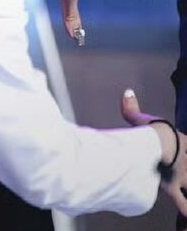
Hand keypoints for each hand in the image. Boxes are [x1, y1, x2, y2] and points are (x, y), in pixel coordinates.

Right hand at [121, 89, 186, 215]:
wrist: (156, 147)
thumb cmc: (150, 132)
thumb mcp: (140, 118)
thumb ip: (133, 108)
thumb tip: (127, 93)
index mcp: (179, 141)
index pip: (186, 144)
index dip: (185, 146)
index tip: (183, 146)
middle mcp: (183, 160)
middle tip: (186, 167)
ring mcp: (180, 176)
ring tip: (186, 185)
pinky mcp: (174, 189)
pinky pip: (183, 203)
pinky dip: (184, 209)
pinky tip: (186, 214)